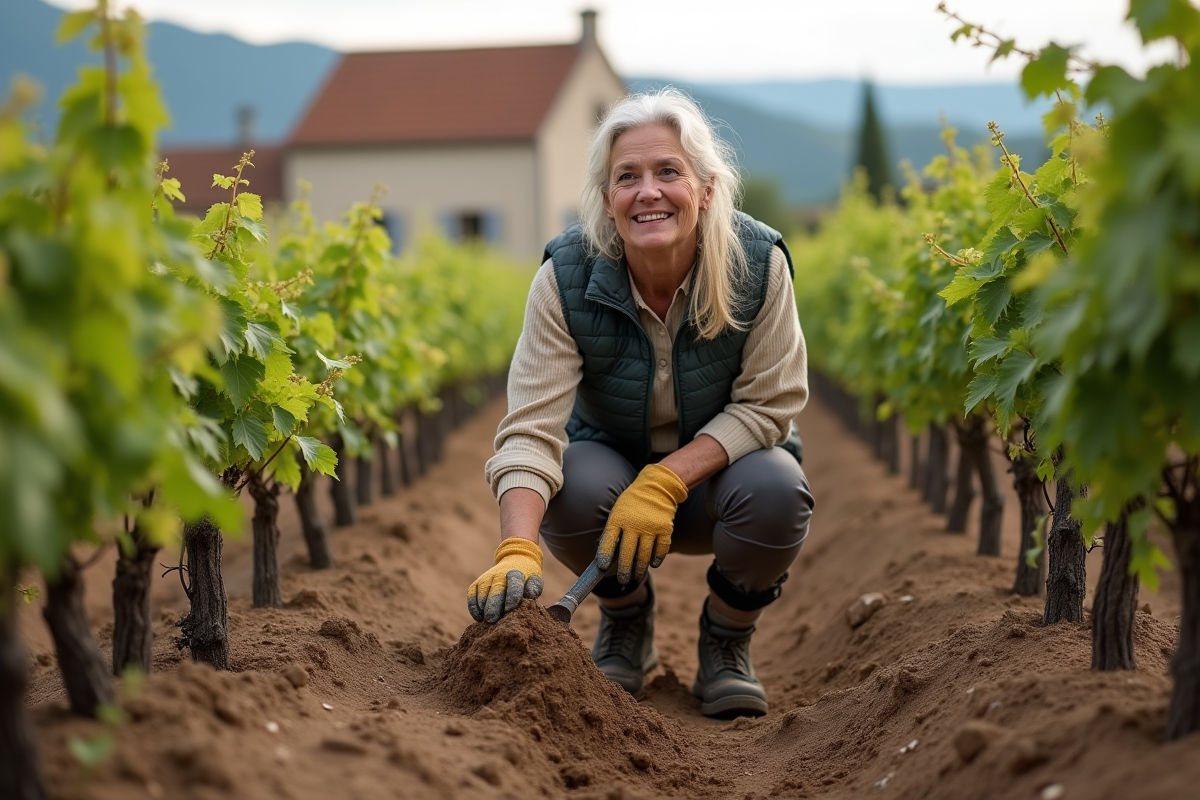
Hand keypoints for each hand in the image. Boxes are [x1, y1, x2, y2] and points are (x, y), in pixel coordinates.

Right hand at [467, 537, 543, 622]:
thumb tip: (530, 594)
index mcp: (516, 574)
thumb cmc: (526, 577)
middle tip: (492, 619)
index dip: (511, 597)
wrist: (515, 561)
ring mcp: (486, 578)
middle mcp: (499, 574)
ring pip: (482, 594)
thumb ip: (534, 588)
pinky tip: (479, 618)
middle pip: (495, 591)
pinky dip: (473, 607)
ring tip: (488, 621)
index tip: (509, 610)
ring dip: (484, 608)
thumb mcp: (534, 580)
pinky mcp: (476, 584)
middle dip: (493, 606)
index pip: (513, 585)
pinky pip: (471, 595)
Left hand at [597, 463, 687, 584]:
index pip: (609, 540)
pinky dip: (657, 559)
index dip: (605, 555)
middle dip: (624, 570)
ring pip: (644, 555)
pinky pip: (661, 549)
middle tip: (622, 580)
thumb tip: (606, 555)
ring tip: (636, 577)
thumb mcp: (618, 511)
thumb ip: (614, 531)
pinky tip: (653, 564)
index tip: (603, 567)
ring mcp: (650, 527)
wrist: (657, 486)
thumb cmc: (633, 503)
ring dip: (639, 569)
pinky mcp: (665, 529)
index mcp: (618, 518)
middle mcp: (634, 524)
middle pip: (628, 553)